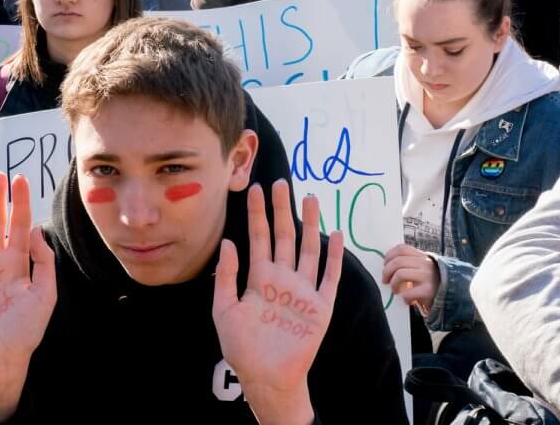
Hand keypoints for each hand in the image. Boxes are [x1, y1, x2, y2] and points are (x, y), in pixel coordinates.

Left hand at [213, 180, 343, 423]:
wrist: (266, 376)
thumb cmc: (242, 347)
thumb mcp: (224, 310)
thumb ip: (227, 277)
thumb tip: (227, 242)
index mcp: (259, 278)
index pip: (259, 238)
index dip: (257, 215)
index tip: (254, 189)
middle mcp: (283, 278)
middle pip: (284, 236)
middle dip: (282, 210)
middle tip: (281, 182)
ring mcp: (303, 290)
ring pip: (308, 249)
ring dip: (310, 224)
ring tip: (311, 199)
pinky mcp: (320, 305)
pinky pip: (330, 276)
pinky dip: (334, 256)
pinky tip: (335, 235)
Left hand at [381, 243, 438, 313]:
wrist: (453, 295)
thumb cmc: (433, 283)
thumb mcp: (424, 269)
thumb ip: (410, 264)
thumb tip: (388, 265)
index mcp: (422, 256)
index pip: (402, 248)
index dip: (389, 256)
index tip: (385, 265)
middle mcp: (425, 263)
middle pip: (397, 261)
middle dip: (386, 272)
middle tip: (385, 281)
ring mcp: (427, 276)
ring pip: (400, 274)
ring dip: (394, 284)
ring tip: (396, 291)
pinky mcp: (428, 290)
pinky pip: (408, 292)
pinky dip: (404, 298)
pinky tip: (408, 300)